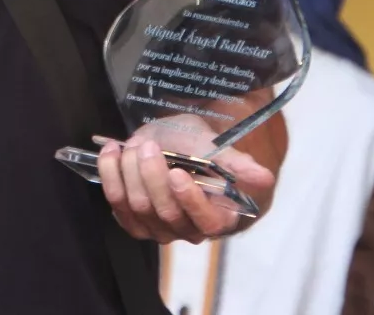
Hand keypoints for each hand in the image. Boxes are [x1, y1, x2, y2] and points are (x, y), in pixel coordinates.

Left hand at [97, 124, 276, 243]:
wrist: (170, 142)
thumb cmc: (197, 147)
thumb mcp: (215, 147)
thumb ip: (236, 163)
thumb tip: (264, 177)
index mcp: (216, 216)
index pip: (205, 221)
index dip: (189, 199)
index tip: (177, 172)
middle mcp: (188, 230)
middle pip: (165, 211)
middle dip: (152, 174)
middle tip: (148, 146)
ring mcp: (159, 230)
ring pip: (137, 206)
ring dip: (130, 171)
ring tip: (132, 145)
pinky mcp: (133, 223)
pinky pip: (116, 204)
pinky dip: (110, 175)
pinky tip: (112, 153)